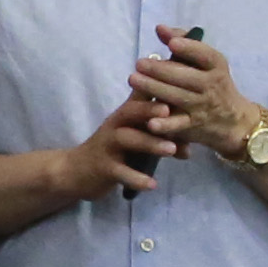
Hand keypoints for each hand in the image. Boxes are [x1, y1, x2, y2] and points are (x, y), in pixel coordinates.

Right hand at [47, 85, 174, 205]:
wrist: (76, 171)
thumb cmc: (112, 150)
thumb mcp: (131, 134)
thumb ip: (159, 134)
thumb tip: (191, 137)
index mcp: (124, 115)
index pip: (140, 97)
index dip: (154, 87)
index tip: (175, 82)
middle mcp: (115, 125)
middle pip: (131, 112)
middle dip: (150, 110)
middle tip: (170, 112)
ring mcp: (107, 146)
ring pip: (128, 140)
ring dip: (150, 143)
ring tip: (172, 150)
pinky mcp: (103, 168)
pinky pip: (121, 172)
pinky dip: (137, 178)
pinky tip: (153, 184)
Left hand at [129, 22, 256, 163]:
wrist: (233, 120)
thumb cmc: (210, 82)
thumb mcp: (205, 61)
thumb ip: (183, 42)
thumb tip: (160, 28)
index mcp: (215, 66)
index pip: (205, 55)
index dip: (189, 49)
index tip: (171, 43)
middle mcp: (210, 85)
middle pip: (186, 77)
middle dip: (161, 70)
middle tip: (139, 63)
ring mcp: (202, 106)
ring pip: (178, 97)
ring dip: (155, 89)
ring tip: (133, 79)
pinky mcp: (193, 125)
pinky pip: (178, 125)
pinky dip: (165, 125)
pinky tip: (150, 122)